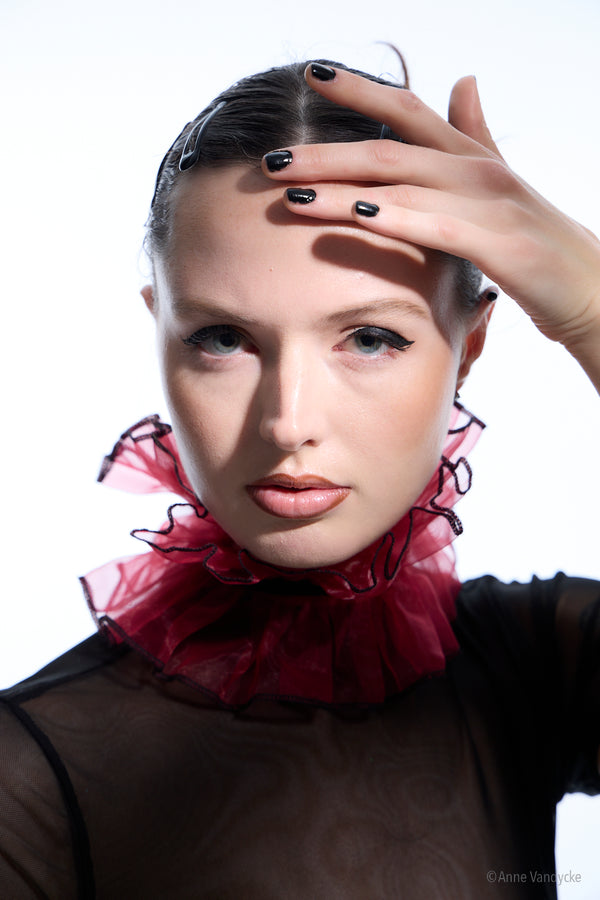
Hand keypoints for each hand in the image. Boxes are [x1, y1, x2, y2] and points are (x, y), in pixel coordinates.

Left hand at [262, 65, 599, 381]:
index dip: (360, 90)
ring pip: (402, 187)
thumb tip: (462, 81)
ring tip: (289, 193)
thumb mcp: (502, 184)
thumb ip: (475, 136)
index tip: (311, 75)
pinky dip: (395, 218)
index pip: (409, 111)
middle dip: (325, 153)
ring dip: (339, 188)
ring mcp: (490, 204)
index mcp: (471, 158)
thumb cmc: (538, 243)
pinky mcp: (500, 245)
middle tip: (271, 160)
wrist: (592, 288)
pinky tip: (355, 215)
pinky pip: (437, 227)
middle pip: (388, 150)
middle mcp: (477, 171)